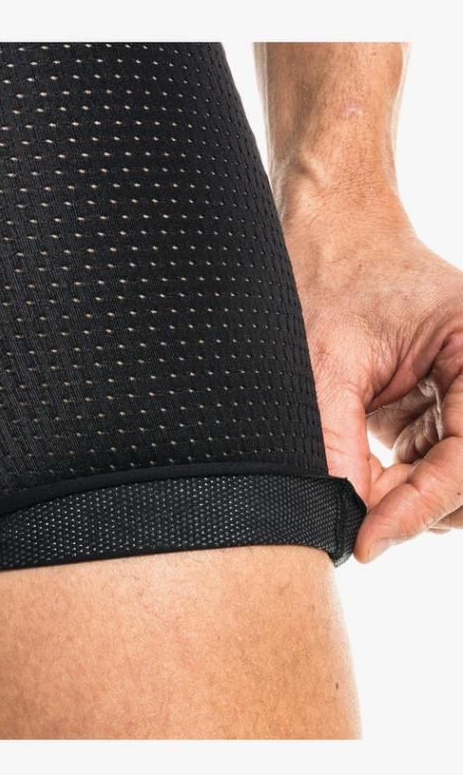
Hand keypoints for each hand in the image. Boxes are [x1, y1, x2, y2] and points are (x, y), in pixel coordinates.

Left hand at [284, 189, 462, 560]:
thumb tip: (345, 518)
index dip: (421, 506)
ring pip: (458, 480)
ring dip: (410, 500)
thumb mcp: (326, 362)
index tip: (368, 541)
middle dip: (420, 505)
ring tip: (357, 487)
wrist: (326, 233)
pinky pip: (436, 465)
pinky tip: (366, 473)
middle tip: (359, 519)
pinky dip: (401, 484)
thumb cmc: (329, 274)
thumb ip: (338, 443)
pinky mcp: (443, 405)